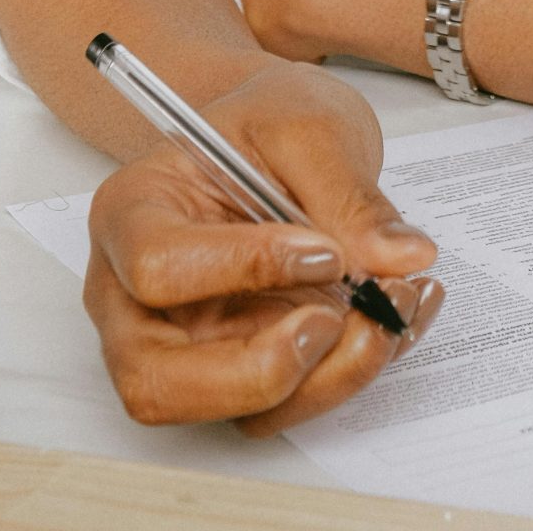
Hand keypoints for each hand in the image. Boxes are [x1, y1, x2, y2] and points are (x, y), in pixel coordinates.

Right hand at [84, 56, 443, 434]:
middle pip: (158, 381)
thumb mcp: (309, 124)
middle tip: (344, 318)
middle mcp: (137, 297)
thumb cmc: (268, 120)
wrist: (276, 135)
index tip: (325, 251)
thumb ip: (349, 193)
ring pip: (232, 412)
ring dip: (325, 380)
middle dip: (265, 370)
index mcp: (132, 212)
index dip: (242, 269)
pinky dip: (349, 373)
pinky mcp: (240, 366)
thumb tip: (399, 257)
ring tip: (393, 308)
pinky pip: (286, 402)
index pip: (157, 267)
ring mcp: (185, 344)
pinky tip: (398, 314)